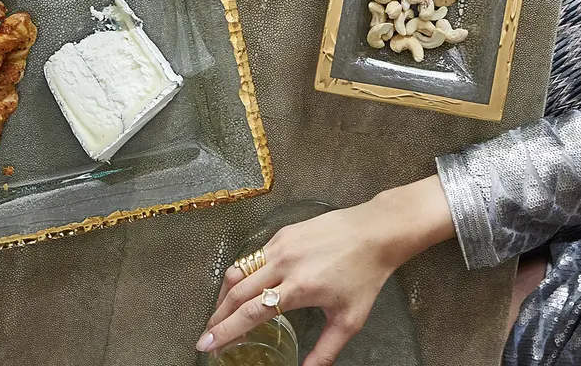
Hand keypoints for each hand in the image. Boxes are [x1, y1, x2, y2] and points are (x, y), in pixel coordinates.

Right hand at [197, 176, 454, 365]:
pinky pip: (254, 256)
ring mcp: (281, 244)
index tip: (206, 343)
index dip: (225, 330)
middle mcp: (284, 263)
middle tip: (208, 332)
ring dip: (225, 293)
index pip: (251, 312)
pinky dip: (242, 274)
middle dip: (218, 315)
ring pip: (240, 269)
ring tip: (221, 313)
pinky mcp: (284, 232)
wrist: (374, 231)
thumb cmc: (364, 275)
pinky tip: (244, 286)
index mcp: (299, 287)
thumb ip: (325, 351)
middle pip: (237, 291)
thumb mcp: (349, 320)